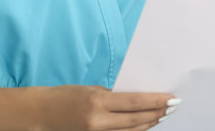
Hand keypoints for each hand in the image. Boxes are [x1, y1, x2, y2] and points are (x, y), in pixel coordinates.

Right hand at [39, 85, 176, 130]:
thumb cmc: (66, 97)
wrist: (41, 113)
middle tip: (172, 106)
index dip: (156, 101)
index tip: (172, 98)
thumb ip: (114, 97)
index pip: (135, 102)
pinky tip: (145, 125)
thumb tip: (139, 101)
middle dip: (158, 113)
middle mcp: (97, 121)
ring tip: (162, 115)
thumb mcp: (91, 89)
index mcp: (97, 101)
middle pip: (136, 120)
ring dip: (149, 123)